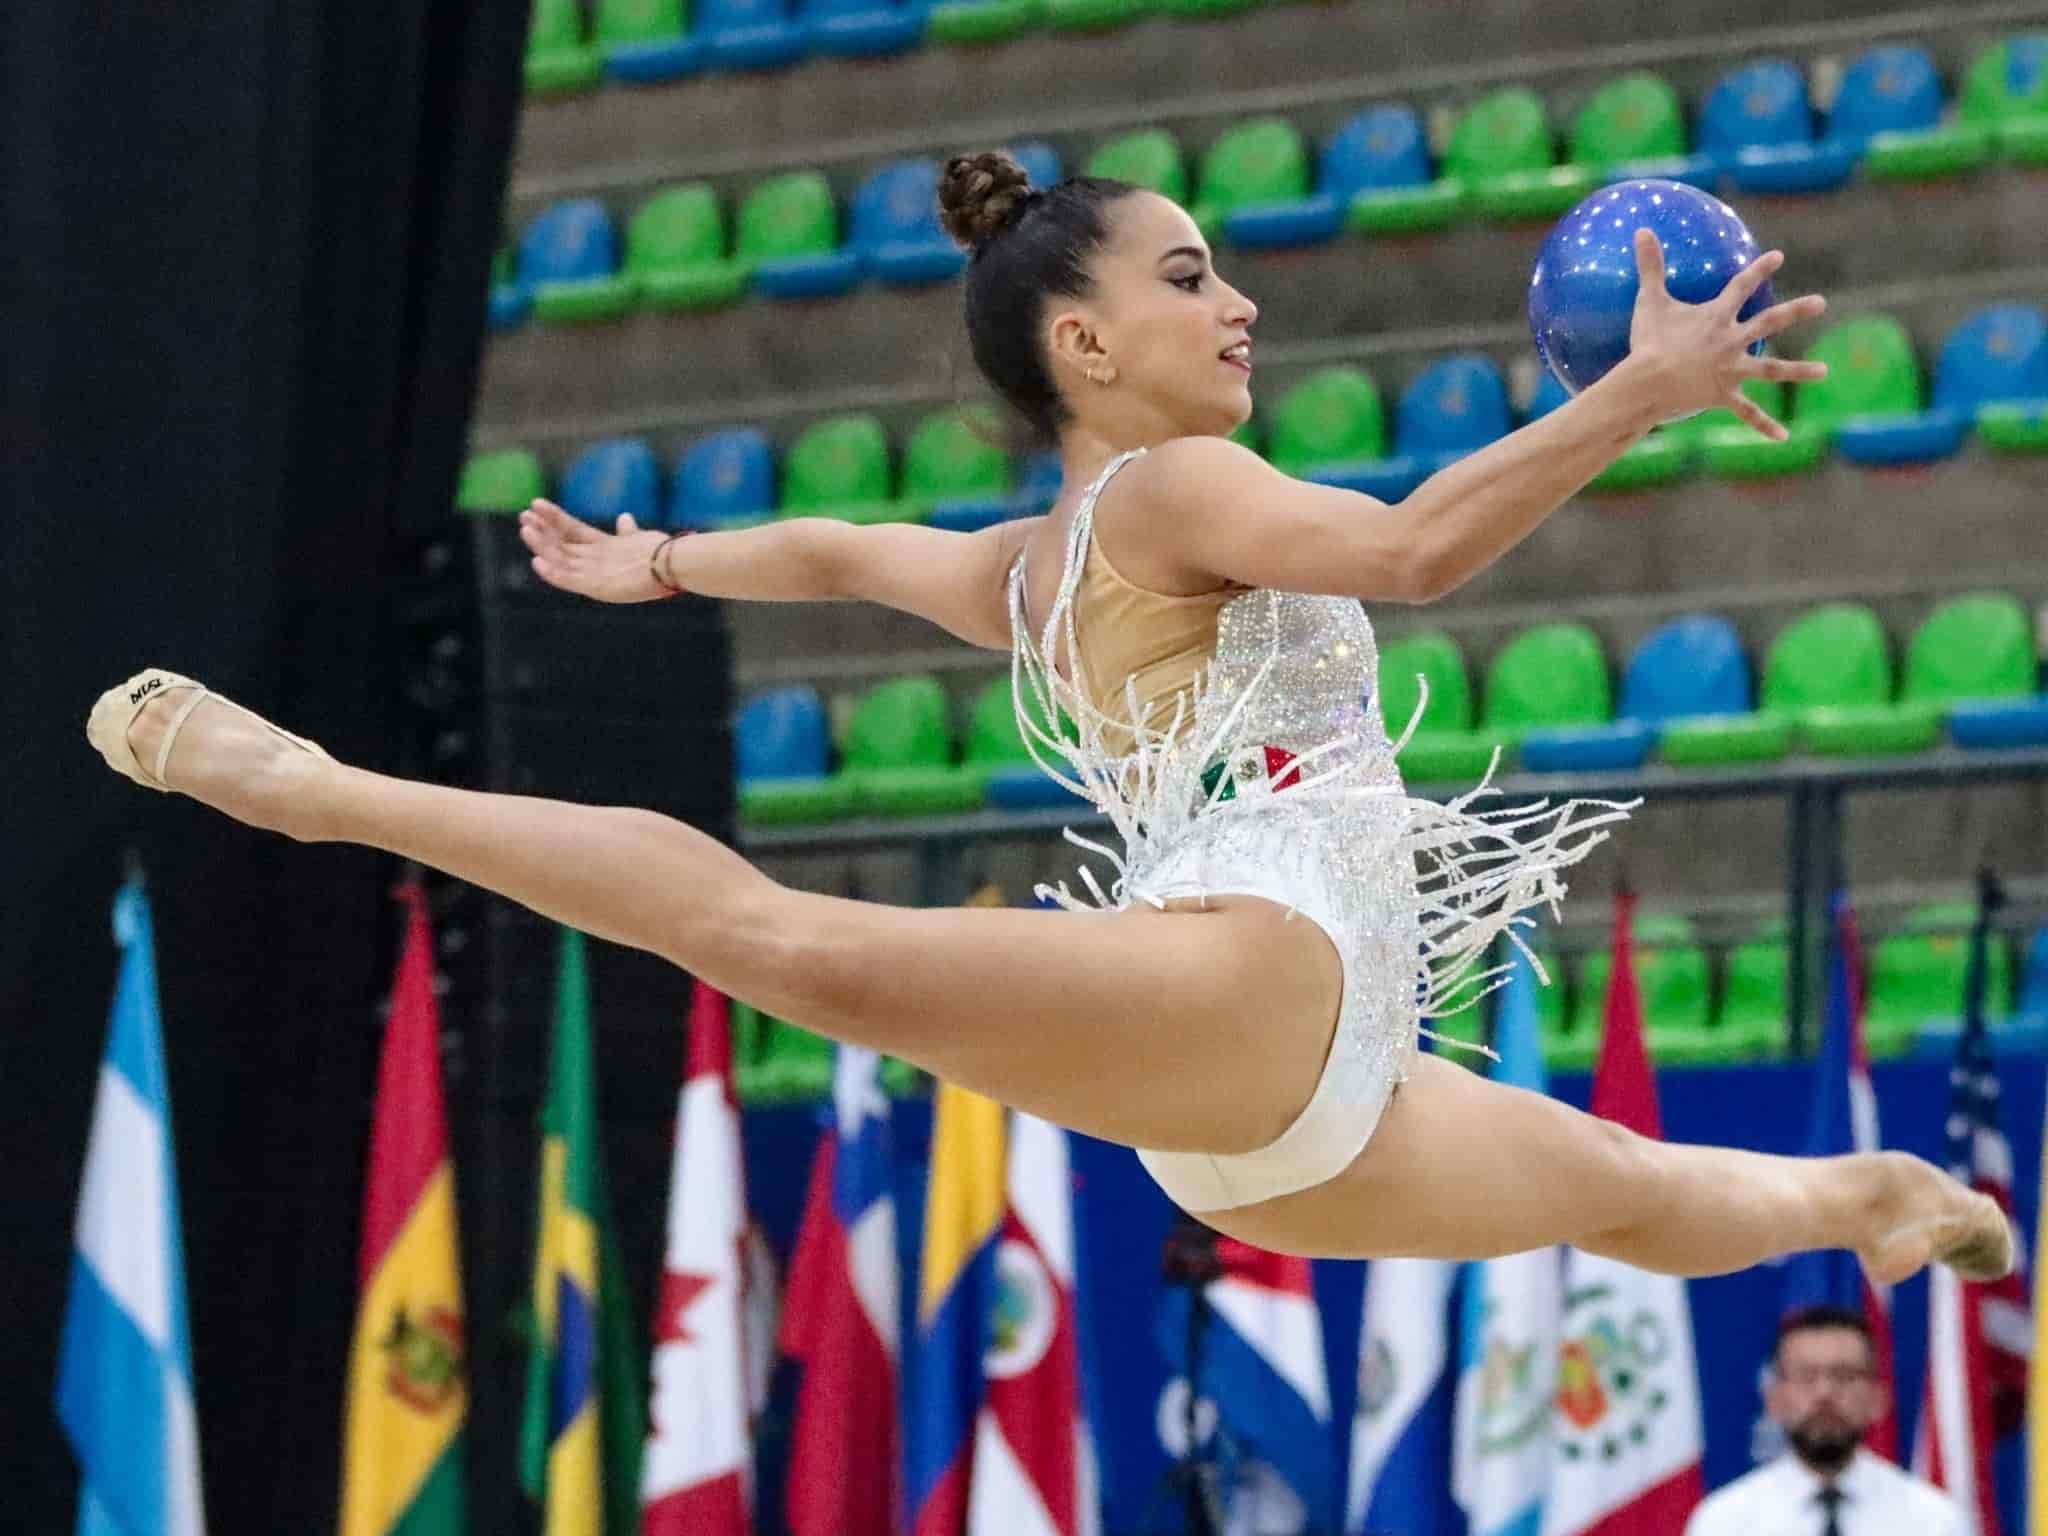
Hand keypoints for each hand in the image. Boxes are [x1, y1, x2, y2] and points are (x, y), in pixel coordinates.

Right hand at [517, 500, 674, 602]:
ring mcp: (595, 575)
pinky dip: (554, 572)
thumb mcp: (639, 537)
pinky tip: (538, 562)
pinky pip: (571, 580)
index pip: (571, 530)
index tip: (536, 504)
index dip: (554, 518)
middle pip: (561, 545)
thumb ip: (627, 531)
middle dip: (542, 531)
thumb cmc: (658, 552)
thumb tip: (624, 516)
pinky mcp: (599, 588)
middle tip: (524, 516)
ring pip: (561, 560)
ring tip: (526, 530)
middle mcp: (594, 562)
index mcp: (602, 548)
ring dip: (543, 546)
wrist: (674, 564)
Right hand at [1621, 229, 1829, 439]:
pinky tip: (1785, 437)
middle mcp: (1731, 341)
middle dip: (1797, 311)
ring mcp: (1731, 370)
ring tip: (1824, 371)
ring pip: (1772, 369)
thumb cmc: (1647, 342)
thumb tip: (1640, 229)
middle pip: (1770, 322)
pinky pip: (1748, 413)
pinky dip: (1765, 426)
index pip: (1742, 286)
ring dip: (1799, 371)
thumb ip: (1650, 265)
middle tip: (1821, 303)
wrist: (1648, 382)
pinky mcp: (1724, 395)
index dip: (1760, 269)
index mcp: (1717, 317)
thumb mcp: (1649, 300)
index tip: (1778, 257)